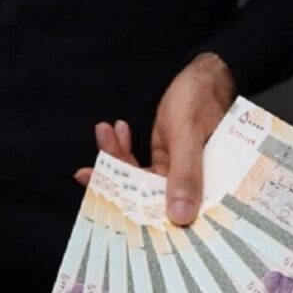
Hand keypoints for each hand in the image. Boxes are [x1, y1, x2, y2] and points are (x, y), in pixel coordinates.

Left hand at [75, 52, 235, 224]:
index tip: (100, 198)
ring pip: (137, 177)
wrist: (207, 74)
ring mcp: (174, 174)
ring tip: (103, 131)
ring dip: (115, 157)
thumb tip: (180, 217)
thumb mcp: (189, 136)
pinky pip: (138, 162)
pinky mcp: (165, 160)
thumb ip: (184, 174)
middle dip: (114, 182)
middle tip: (85, 173)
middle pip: (144, 197)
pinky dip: (123, 148)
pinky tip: (117, 129)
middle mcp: (188, 188)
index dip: (131, 208)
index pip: (165, 211)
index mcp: (203, 191)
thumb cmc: (202, 100)